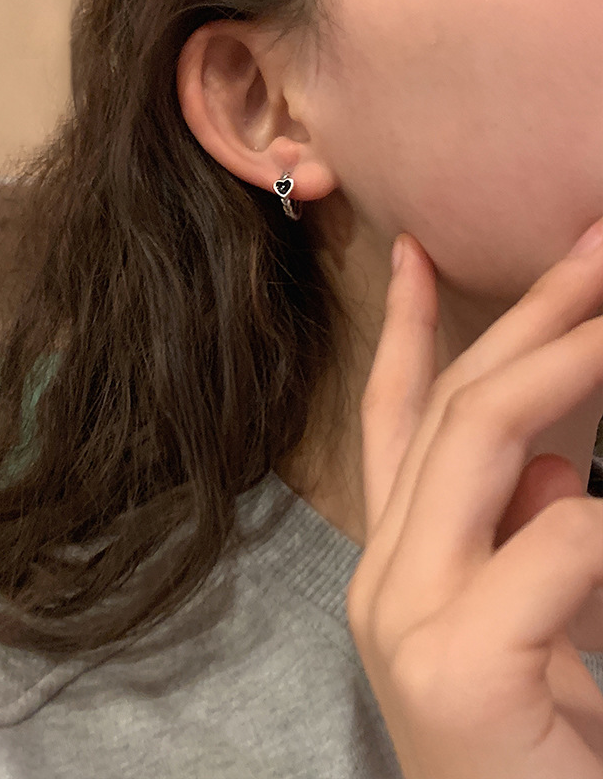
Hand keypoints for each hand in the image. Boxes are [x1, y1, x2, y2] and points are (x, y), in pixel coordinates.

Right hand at [348, 217, 602, 778]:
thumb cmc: (536, 755)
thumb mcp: (526, 629)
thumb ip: (522, 540)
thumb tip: (556, 470)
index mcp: (395, 565)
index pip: (389, 422)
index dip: (407, 332)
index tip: (416, 251)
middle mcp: (383, 578)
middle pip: (450, 412)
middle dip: (527, 315)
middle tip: (593, 238)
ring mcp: (407, 619)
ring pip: (480, 444)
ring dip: (569, 360)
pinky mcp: (457, 665)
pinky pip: (562, 544)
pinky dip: (601, 522)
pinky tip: (600, 513)